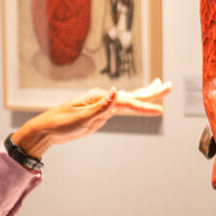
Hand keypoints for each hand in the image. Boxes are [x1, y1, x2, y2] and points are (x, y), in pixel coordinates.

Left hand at [12, 78, 171, 157]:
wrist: (46, 129)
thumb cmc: (60, 123)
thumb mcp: (80, 117)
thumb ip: (100, 107)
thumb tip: (116, 92)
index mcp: (99, 97)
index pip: (127, 102)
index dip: (143, 107)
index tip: (159, 111)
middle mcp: (103, 98)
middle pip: (132, 95)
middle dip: (151, 92)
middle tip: (169, 85)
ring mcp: (103, 105)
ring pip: (129, 99)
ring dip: (145, 94)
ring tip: (160, 86)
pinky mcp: (100, 113)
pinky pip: (121, 107)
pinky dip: (132, 103)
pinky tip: (137, 100)